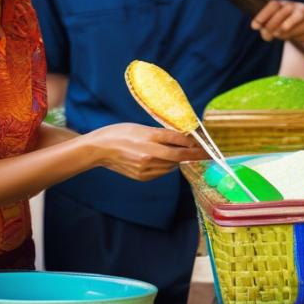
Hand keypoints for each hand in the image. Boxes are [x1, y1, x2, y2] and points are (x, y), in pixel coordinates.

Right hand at [87, 123, 207, 181]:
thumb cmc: (119, 133)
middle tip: (205, 153)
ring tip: (182, 153)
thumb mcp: (141, 127)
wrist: (99, 150)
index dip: (193, 143)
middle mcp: (149, 154)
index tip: (204, 144)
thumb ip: (161, 133)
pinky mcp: (142, 176)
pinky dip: (167, 166)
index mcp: (149, 138)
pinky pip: (162, 172)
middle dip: (194, 155)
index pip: (178, 141)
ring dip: (179, 160)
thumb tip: (181, 137)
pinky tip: (163, 159)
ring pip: (171, 165)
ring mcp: (145, 168)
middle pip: (179, 156)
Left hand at [251, 0, 303, 41]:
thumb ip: (267, 27)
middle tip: (267, 35)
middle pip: (282, 10)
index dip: (263, 15)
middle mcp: (294, 5)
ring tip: (277, 34)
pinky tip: (292, 37)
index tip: (255, 26)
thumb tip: (259, 29)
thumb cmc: (290, 26)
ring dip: (285, 27)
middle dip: (272, 24)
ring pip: (296, 17)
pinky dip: (297, 32)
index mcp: (282, 4)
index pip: (273, 5)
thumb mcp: (276, 27)